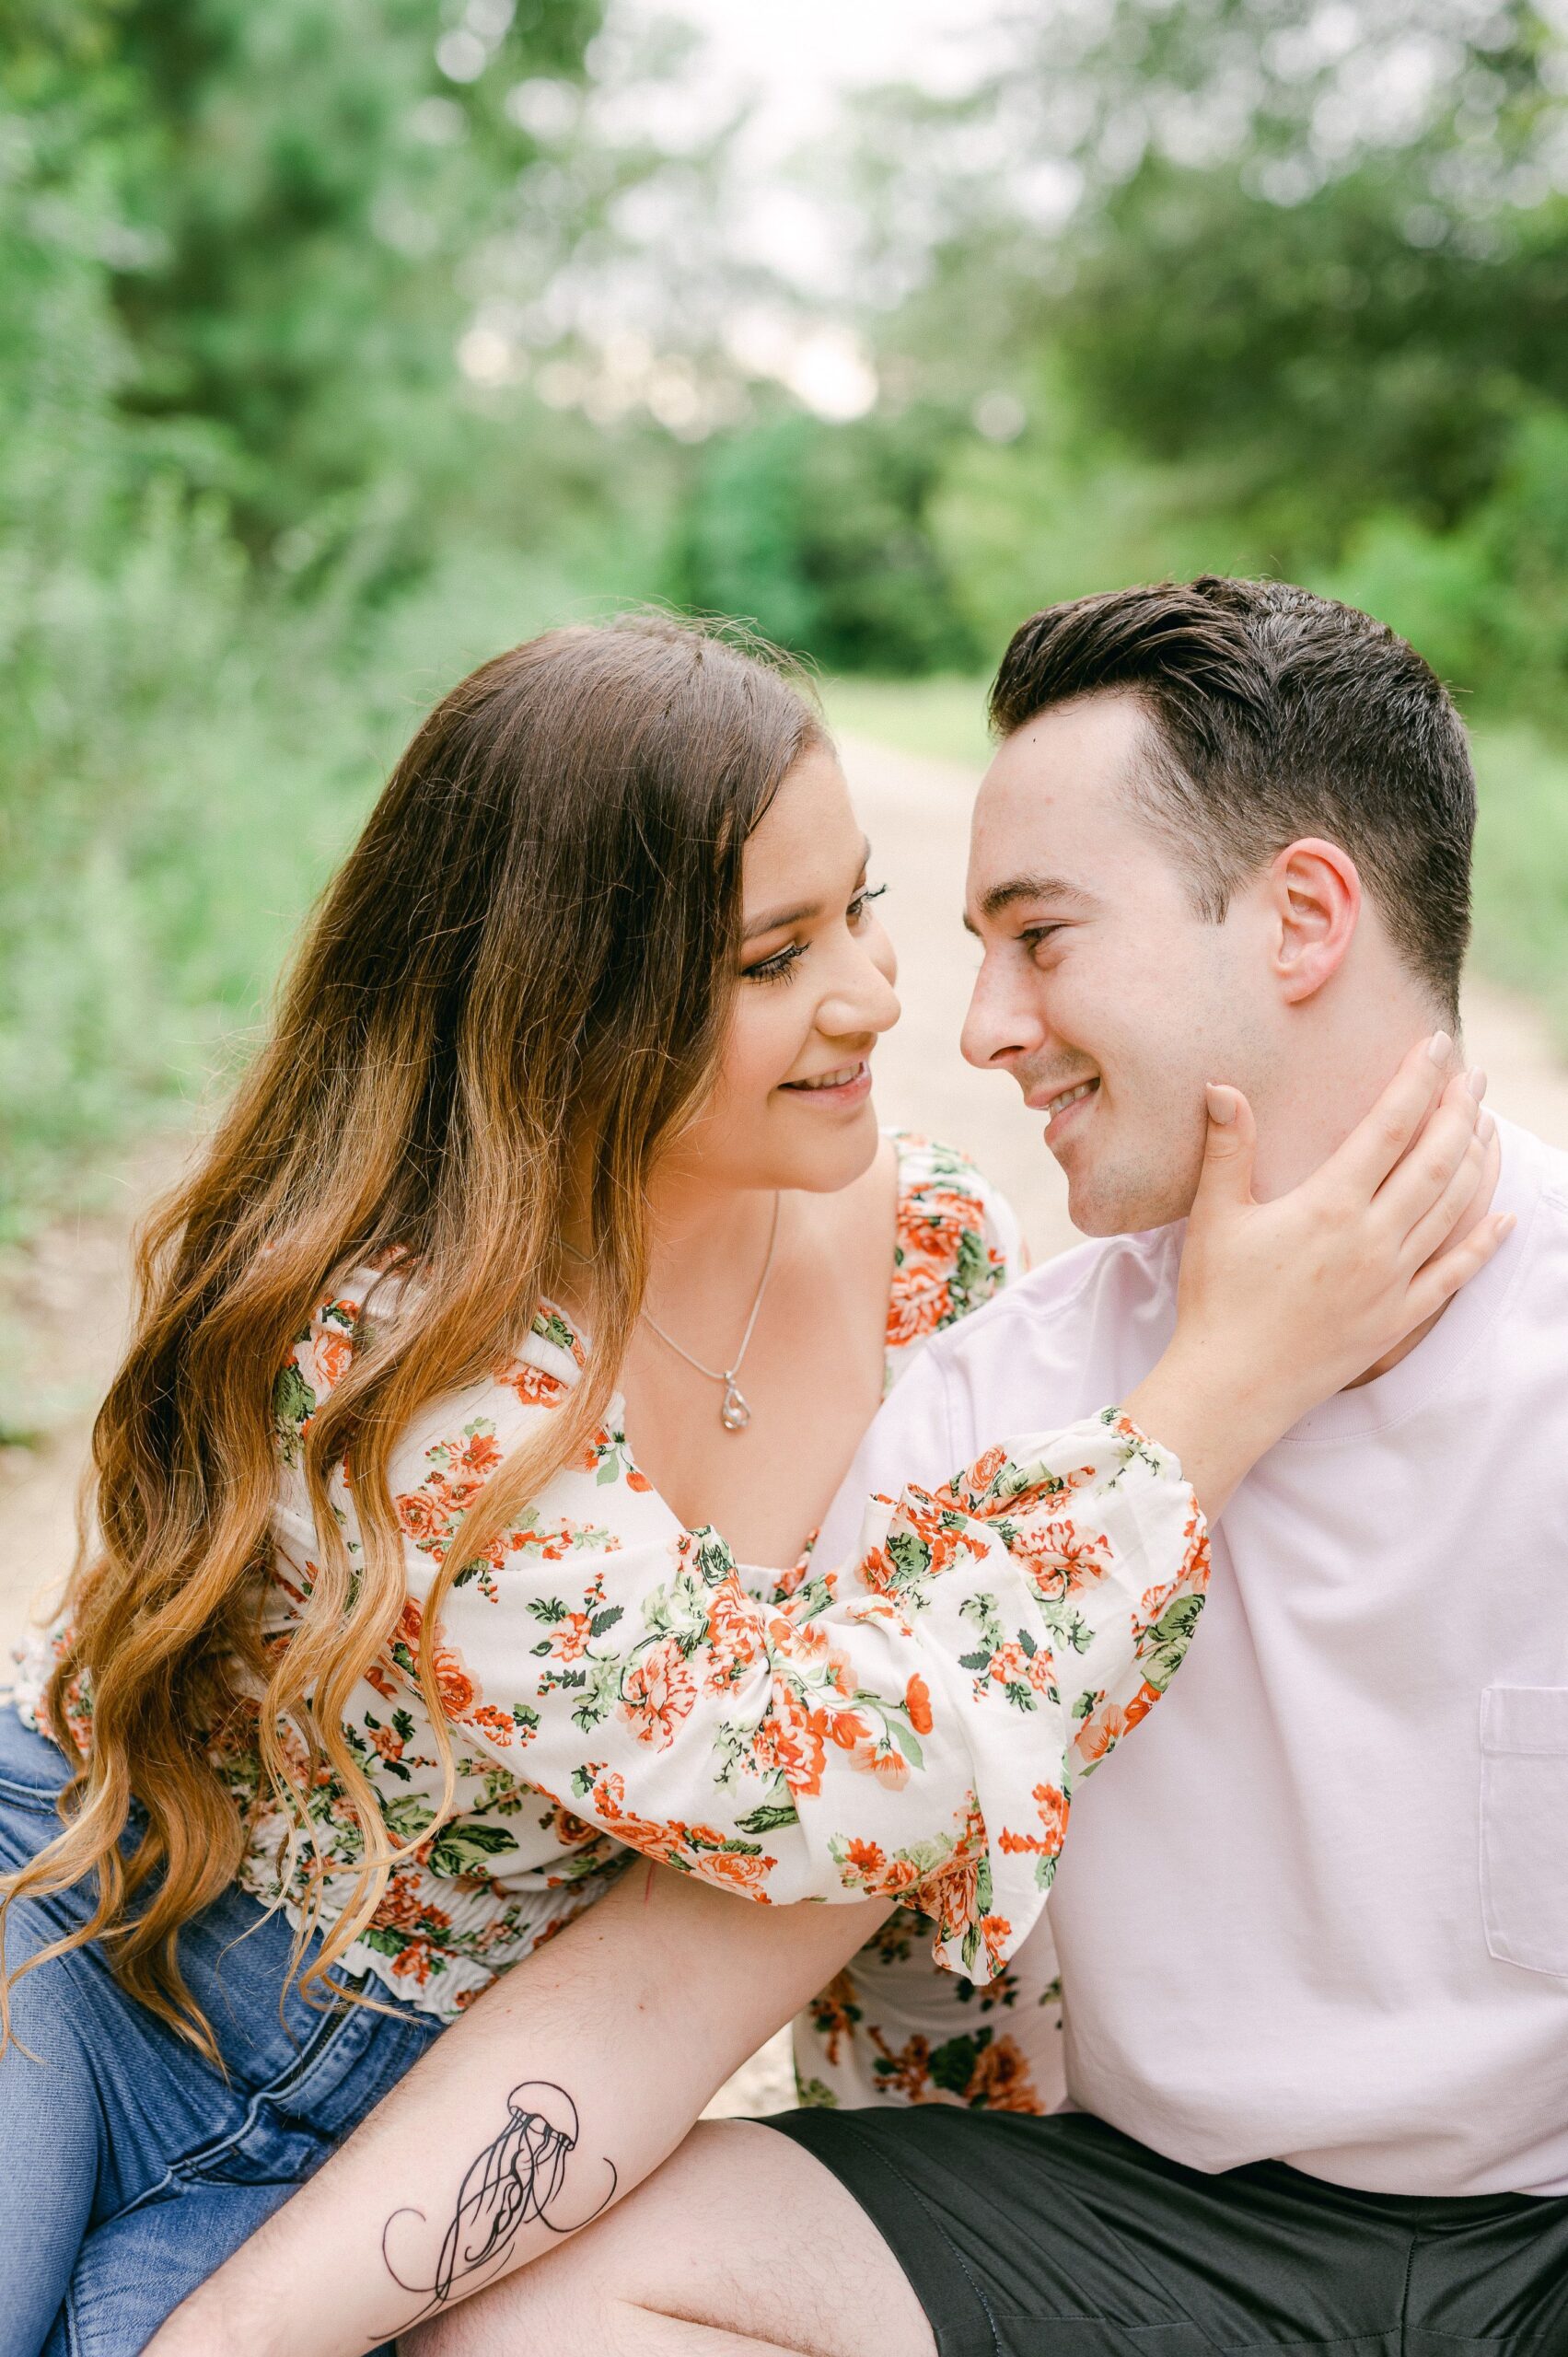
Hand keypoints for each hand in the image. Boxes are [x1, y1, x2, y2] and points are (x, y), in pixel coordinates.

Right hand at [1125, 1032, 1510, 1517]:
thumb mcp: (1215, 1216)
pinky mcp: (1400, 1318)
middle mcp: (1373, 1237)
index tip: (1438, 1047)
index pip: (1389, 1127)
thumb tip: (1221, 1086)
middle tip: (1473, 1076)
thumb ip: (1228, 1148)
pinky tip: (1505, 1217)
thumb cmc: (1217, 1299)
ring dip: (1478, 1161)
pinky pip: (1456, 1273)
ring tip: (1487, 1125)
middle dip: (1460, 1111)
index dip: (1418, 1081)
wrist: (1234, 1385)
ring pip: (1454, 1208)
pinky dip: (1485, 1241)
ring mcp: (1393, 1279)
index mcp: (1329, 1205)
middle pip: (1436, 1161)